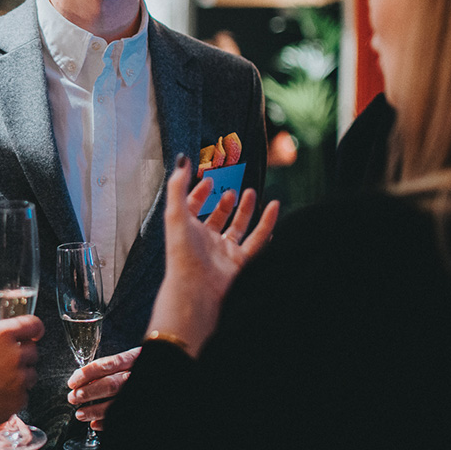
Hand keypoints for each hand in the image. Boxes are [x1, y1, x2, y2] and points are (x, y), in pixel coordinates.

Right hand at [0, 315, 43, 437]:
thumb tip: (4, 343)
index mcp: (0, 335)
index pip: (33, 325)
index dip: (34, 329)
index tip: (34, 333)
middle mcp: (13, 354)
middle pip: (33, 350)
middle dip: (21, 356)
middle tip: (3, 365)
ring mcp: (18, 378)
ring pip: (31, 373)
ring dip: (20, 377)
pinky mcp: (18, 399)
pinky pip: (24, 394)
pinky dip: (14, 396)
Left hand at [65, 346, 139, 430]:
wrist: (163, 369)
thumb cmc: (140, 366)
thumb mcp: (132, 358)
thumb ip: (112, 365)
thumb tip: (84, 375)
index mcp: (133, 359)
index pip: (106, 365)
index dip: (87, 374)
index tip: (73, 381)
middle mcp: (135, 375)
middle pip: (109, 385)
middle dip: (88, 392)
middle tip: (73, 397)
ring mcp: (137, 390)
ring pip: (114, 403)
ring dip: (94, 410)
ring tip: (80, 414)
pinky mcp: (137, 406)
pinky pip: (122, 415)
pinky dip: (106, 422)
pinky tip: (94, 424)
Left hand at [146, 157, 278, 356]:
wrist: (196, 289)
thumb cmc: (182, 253)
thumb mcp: (176, 213)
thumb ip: (178, 185)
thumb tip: (182, 160)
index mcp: (187, 230)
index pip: (193, 207)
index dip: (199, 192)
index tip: (209, 179)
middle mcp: (205, 241)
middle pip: (217, 218)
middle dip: (225, 203)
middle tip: (232, 189)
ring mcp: (224, 252)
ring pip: (238, 228)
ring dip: (245, 210)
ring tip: (251, 193)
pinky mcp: (241, 262)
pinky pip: (257, 241)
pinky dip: (267, 224)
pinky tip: (274, 209)